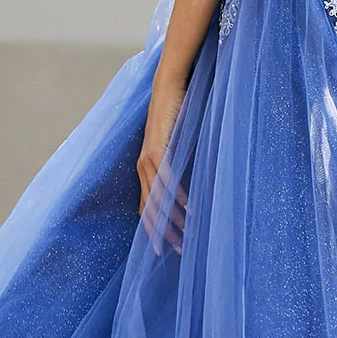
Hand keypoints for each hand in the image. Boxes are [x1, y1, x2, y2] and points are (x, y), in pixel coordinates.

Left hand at [138, 71, 189, 251]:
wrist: (169, 86)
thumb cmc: (177, 113)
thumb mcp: (177, 144)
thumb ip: (180, 163)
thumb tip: (193, 184)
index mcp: (146, 167)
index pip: (147, 204)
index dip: (155, 227)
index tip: (164, 248)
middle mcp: (144, 165)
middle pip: (150, 206)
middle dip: (162, 231)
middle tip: (175, 251)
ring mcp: (149, 157)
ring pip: (159, 196)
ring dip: (172, 218)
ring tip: (186, 235)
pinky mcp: (159, 147)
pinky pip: (167, 178)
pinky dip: (177, 195)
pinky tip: (188, 208)